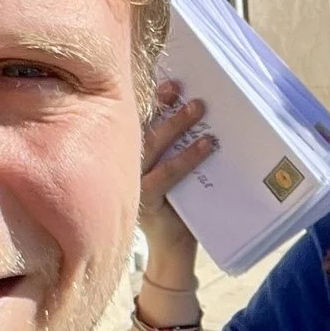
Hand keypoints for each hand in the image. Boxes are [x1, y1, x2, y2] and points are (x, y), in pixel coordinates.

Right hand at [139, 81, 212, 277]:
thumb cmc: (174, 206)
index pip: (136, 122)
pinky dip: (188, 157)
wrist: (172, 248)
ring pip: (154, 147)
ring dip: (176, 125)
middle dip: (163, 106)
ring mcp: (132, 183)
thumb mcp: (169, 172)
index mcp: (126, 156)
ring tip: (198, 108)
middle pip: (142, 128)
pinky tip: (207, 145)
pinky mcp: (146, 201)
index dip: (151, 100)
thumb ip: (172, 147)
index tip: (167, 82)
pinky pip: (168, 173)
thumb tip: (196, 109)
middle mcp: (122, 167)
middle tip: (184, 89)